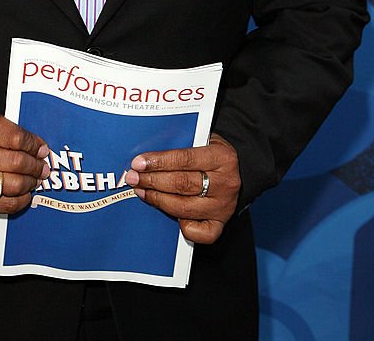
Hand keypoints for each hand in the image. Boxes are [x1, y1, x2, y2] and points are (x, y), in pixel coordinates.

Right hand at [0, 112, 49, 214]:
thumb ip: (18, 134)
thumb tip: (41, 150)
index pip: (17, 138)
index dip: (34, 145)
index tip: (42, 150)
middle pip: (16, 163)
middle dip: (35, 167)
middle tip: (43, 168)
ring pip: (13, 185)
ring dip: (30, 183)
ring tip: (34, 180)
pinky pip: (6, 204)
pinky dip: (21, 200)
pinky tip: (25, 193)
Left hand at [125, 133, 240, 243]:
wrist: (240, 170)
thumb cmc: (214, 153)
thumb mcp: (204, 140)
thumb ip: (182, 145)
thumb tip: (149, 155)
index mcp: (222, 158)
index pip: (185, 159)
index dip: (159, 162)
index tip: (138, 163)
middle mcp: (225, 183)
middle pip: (182, 184)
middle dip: (152, 181)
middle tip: (133, 178)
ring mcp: (223, 206)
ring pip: (184, 208)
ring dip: (158, 200)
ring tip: (141, 191)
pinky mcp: (221, 223)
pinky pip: (199, 233)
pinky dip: (182, 226)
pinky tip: (169, 214)